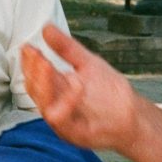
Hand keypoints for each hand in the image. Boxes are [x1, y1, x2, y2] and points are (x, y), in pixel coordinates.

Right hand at [21, 24, 139, 152]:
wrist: (133, 115)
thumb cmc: (110, 92)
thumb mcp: (87, 62)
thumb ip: (66, 47)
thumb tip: (46, 27)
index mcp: (56, 90)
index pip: (35, 75)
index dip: (29, 62)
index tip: (28, 47)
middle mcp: (55, 106)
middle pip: (35, 90)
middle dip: (33, 71)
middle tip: (36, 55)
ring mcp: (64, 121)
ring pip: (44, 105)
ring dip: (44, 85)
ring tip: (47, 65)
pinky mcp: (75, 134)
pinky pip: (64, 121)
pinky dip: (67, 102)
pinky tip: (76, 84)